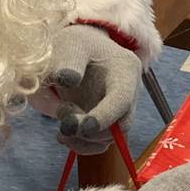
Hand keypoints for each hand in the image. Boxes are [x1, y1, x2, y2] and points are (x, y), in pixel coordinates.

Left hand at [48, 24, 140, 155]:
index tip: (80, 126)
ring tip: (61, 131)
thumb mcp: (71, 45)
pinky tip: (64, 136)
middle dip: (91, 131)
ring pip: (109, 138)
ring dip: (83, 140)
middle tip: (65, 124)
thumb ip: (68, 61)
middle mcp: (128, 94)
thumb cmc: (76, 45)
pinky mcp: (107, 123)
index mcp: (126, 70)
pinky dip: (82, 145)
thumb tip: (67, 79)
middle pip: (120, 125)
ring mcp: (119, 111)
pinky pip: (99, 143)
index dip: (104, 117)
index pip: (122, 100)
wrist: (77, 51)